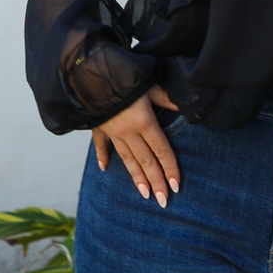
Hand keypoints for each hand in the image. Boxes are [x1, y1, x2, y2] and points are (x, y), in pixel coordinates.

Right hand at [92, 85, 180, 203]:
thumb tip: (184, 106)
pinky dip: (103, 156)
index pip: (162, 150)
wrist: (87, 71)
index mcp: (144, 121)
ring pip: (127, 158)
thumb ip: (166, 98)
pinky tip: (104, 168)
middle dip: (156, 182)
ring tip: (144, 195)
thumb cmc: (122, 75)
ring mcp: (112, 131)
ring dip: (136, 177)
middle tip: (163, 201)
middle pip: (146, 161)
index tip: (176, 187)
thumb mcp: (149, 84)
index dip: (170, 169)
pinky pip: (101, 144)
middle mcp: (129, 131)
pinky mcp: (98, 126)